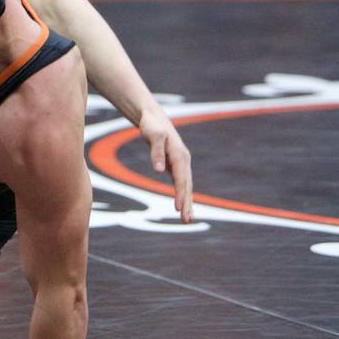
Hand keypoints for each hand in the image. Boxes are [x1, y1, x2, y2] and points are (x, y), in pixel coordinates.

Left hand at [138, 109, 193, 223]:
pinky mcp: (175, 164)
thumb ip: (156, 152)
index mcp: (179, 155)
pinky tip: (181, 205)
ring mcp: (181, 163)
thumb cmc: (151, 125)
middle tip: (186, 221)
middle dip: (187, 204)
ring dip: (186, 202)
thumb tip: (159, 171)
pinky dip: (182, 195)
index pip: (181, 179)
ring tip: (187, 219)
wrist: (152, 116)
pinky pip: (181, 183)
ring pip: (186, 186)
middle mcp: (183, 160)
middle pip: (187, 186)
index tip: (177, 208)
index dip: (180, 194)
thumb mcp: (152, 135)